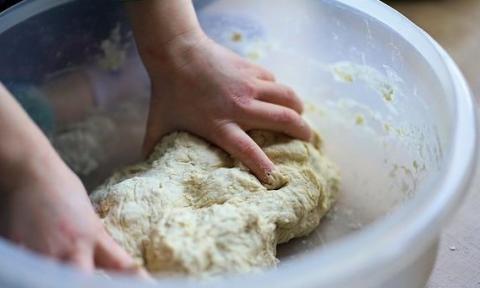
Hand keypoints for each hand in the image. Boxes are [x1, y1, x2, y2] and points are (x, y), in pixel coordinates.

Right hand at [3, 152, 136, 272]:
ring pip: (58, 279)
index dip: (134, 279)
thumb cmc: (63, 189)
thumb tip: (103, 259)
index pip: (121, 265)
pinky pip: (32, 270)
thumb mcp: (88, 216)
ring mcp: (46, 251)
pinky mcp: (22, 251)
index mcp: (94, 236)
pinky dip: (37, 271)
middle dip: (88, 283)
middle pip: (84, 280)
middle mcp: (73, 247)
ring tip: (64, 264)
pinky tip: (40, 260)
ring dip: (63, 278)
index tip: (147, 284)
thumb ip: (96, 240)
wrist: (32, 173)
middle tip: (90, 278)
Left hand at [141, 34, 310, 182]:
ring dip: (298, 108)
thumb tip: (145, 169)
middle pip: (283, 119)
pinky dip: (280, 91)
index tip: (277, 178)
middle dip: (301, 132)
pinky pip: (275, 81)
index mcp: (220, 124)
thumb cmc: (167, 92)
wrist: (176, 52)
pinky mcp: (252, 69)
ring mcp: (249, 85)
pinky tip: (275, 95)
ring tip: (300, 117)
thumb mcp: (158, 125)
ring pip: (287, 96)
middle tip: (308, 140)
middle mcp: (240, 106)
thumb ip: (154, 148)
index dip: (265, 167)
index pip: (249, 150)